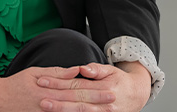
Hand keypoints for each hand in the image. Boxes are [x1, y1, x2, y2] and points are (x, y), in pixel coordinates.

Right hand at [0, 66, 116, 111]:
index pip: (77, 90)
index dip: (94, 91)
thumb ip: (57, 73)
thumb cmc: (16, 85)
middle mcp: (49, 104)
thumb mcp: (35, 72)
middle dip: (97, 104)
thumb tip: (77, 70)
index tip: (110, 90)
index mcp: (50, 90)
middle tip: (113, 102)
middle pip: (77, 104)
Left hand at [37, 62, 151, 111]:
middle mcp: (103, 103)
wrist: (136, 95)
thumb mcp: (110, 70)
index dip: (59, 83)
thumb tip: (82, 68)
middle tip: (40, 98)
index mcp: (103, 87)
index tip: (43, 81)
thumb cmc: (120, 81)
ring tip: (45, 107)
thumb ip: (96, 69)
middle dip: (56, 100)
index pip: (76, 85)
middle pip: (75, 100)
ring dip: (62, 110)